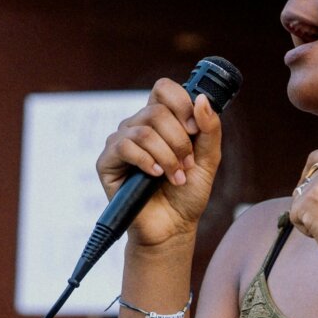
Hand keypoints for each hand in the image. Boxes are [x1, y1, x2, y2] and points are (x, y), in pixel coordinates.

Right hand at [96, 78, 222, 248]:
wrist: (174, 227)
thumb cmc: (188, 194)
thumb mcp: (208, 160)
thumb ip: (210, 129)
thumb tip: (202, 98)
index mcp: (160, 120)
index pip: (164, 89)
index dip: (181, 104)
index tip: (194, 131)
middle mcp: (137, 126)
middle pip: (157, 111)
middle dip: (179, 142)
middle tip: (187, 166)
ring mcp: (120, 142)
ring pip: (144, 131)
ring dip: (167, 157)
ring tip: (175, 177)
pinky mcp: (107, 162)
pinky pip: (125, 146)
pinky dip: (147, 161)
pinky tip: (155, 177)